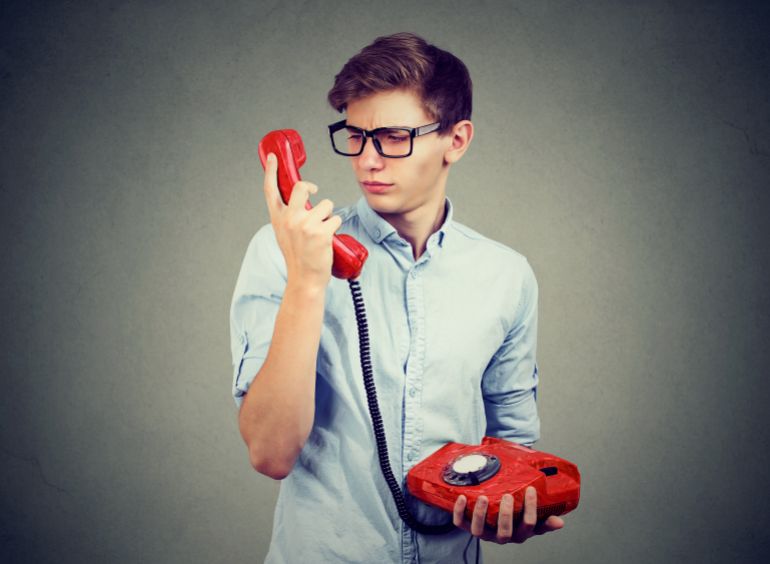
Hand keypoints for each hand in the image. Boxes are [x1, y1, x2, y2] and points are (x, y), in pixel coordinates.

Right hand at [262, 153, 341, 286]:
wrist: (305, 279)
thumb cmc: (298, 257)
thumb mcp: (285, 233)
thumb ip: (288, 215)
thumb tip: (300, 200)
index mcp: (278, 218)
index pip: (270, 190)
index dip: (271, 171)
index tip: (274, 158)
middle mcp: (289, 219)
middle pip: (301, 187)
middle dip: (311, 188)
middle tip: (316, 193)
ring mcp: (305, 225)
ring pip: (326, 204)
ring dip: (328, 215)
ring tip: (322, 230)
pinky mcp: (321, 232)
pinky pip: (336, 218)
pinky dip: (336, 227)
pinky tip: (329, 239)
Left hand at [452, 487, 563, 543]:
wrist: (489, 521)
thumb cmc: (514, 519)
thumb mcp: (530, 520)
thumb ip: (543, 520)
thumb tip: (560, 522)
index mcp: (519, 533)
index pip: (529, 526)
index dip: (531, 509)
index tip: (530, 490)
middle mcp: (501, 537)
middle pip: (505, 532)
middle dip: (506, 515)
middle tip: (507, 496)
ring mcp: (483, 533)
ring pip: (479, 531)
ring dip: (480, 514)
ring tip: (483, 497)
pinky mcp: (467, 526)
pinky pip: (460, 523)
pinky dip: (459, 511)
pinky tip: (462, 497)